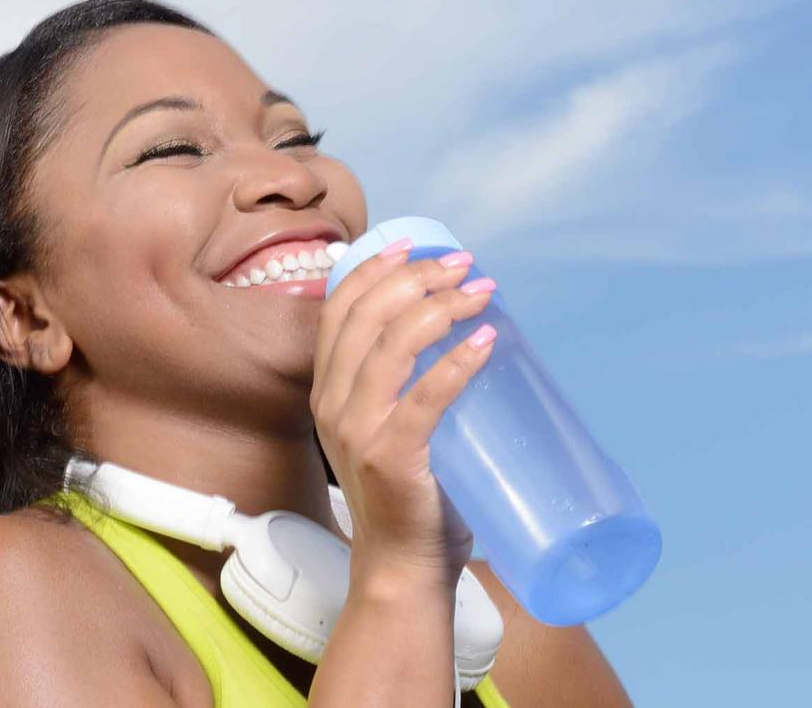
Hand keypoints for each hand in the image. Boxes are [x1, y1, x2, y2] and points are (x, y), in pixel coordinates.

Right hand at [312, 242, 496, 587]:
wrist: (401, 567)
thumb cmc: (406, 495)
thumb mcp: (384, 428)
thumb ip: (400, 387)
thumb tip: (457, 331)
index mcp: (326, 391)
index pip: (338, 310)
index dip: (374, 268)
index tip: (416, 245)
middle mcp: (331, 404)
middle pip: (366, 316)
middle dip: (418, 277)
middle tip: (465, 267)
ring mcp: (357, 432)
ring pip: (392, 345)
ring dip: (441, 308)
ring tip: (482, 294)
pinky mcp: (391, 458)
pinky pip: (424, 397)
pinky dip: (458, 362)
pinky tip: (486, 341)